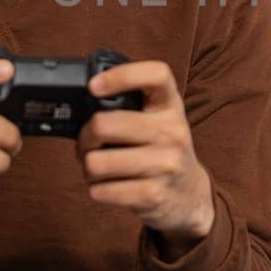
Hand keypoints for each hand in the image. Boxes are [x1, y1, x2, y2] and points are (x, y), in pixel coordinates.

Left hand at [74, 61, 214, 257]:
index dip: (122, 75)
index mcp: (171, 105)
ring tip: (98, 167)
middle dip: (85, 137)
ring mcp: (166, 164)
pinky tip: (108, 186)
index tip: (94, 86)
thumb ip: (130, 107)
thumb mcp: (159, 121)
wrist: (189, 195)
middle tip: (88, 143)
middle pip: (105, 124)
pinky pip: (102, 190)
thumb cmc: (162, 151)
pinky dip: (96, 189)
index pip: (157, 74)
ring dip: (88, 166)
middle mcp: (172, 131)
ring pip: (97, 162)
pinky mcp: (153, 194)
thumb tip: (82, 106)